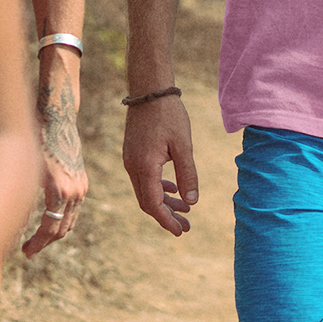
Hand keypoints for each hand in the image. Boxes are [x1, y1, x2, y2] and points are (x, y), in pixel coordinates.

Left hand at [22, 72, 87, 256]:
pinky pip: (73, 209)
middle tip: (28, 250)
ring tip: (37, 240)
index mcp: (59, 190)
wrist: (56, 117)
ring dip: (54, 233)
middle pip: (61, 229)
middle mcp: (75, 191)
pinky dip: (62, 219)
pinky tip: (47, 221)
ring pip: (70, 221)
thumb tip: (14, 226)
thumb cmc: (34, 139)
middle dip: (44, 242)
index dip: (36, 244)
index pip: (50, 229)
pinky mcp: (82, 180)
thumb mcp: (24, 169)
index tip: (25, 253)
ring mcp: (81, 186)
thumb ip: (21, 199)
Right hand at [121, 95, 197, 235]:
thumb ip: (188, 175)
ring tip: (185, 210)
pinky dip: (158, 187)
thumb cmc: (169, 115)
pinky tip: (173, 188)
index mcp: (144, 166)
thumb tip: (191, 203)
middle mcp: (132, 165)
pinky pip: (143, 178)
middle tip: (186, 226)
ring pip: (145, 190)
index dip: (166, 221)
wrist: (149, 89)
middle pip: (147, 201)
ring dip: (163, 202)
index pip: (153, 204)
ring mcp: (130, 159)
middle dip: (166, 216)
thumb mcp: (183, 145)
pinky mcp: (132, 153)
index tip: (181, 231)